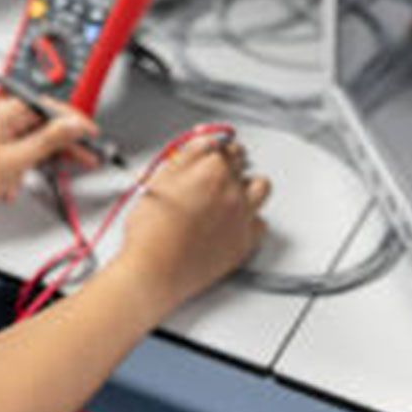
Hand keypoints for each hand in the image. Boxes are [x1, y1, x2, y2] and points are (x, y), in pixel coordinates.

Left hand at [0, 93, 101, 228]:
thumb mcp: (15, 160)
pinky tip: (21, 181)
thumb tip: (73, 124)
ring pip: (31, 136)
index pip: (46, 105)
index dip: (73, 119)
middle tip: (87, 152)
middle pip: (41, 121)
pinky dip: (26, 163)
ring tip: (67, 167)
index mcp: (0, 109)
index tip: (91, 132)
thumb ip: (48, 140)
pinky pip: (17, 147)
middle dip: (64, 140)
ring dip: (45, 155)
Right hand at [112, 134, 269, 312]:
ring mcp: (243, 217)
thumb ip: (186, 154)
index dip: (214, 148)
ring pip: (261, 188)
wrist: (155, 272)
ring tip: (230, 193)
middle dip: (230, 163)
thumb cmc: (150, 232)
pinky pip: (261, 223)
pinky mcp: (245, 242)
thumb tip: (203, 140)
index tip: (209, 153)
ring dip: (248, 186)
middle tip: (214, 173)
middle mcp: (233, 191)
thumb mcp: (158, 180)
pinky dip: (251, 219)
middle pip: (243, 162)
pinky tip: (234, 221)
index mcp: (211, 170)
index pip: (224, 144)